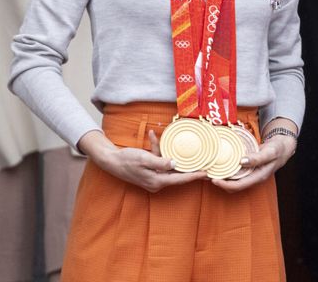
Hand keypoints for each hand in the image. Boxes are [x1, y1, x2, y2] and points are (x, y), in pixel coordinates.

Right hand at [77, 128, 202, 192]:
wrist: (110, 161)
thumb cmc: (126, 160)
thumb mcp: (144, 159)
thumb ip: (160, 162)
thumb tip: (175, 164)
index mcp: (157, 181)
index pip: (180, 179)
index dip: (194, 175)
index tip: (206, 173)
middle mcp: (156, 182)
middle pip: (176, 173)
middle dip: (187, 166)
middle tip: (204, 163)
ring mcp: (152, 177)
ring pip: (166, 164)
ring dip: (164, 151)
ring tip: (159, 139)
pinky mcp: (149, 172)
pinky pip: (158, 161)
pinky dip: (156, 150)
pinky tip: (152, 136)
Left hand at [209, 118, 296, 192]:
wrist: (283, 147)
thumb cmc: (277, 149)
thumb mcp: (270, 152)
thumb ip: (258, 158)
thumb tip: (242, 161)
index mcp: (258, 177)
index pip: (239, 186)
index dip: (225, 185)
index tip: (214, 180)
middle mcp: (253, 178)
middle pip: (233, 185)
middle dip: (219, 182)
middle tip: (206, 175)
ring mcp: (250, 174)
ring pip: (233, 180)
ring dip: (221, 177)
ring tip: (209, 171)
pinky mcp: (248, 169)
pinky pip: (235, 173)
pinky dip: (226, 170)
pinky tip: (220, 165)